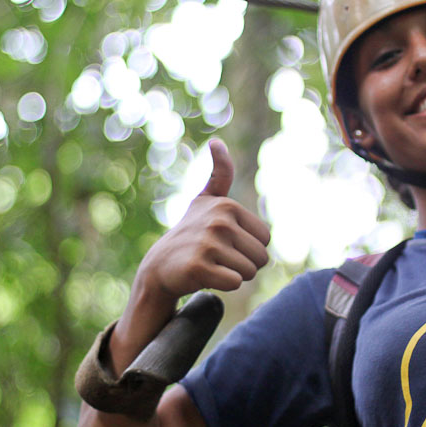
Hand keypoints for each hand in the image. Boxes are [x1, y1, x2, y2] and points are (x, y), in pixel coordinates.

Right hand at [137, 139, 270, 302]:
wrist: (159, 266)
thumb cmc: (190, 234)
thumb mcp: (206, 201)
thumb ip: (220, 174)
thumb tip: (217, 141)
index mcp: (228, 206)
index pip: (266, 240)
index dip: (249, 248)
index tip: (225, 243)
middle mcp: (219, 221)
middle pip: (261, 258)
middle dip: (244, 264)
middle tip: (218, 258)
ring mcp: (208, 244)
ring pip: (248, 272)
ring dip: (233, 275)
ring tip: (211, 265)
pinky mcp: (199, 268)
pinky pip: (234, 283)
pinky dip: (223, 285)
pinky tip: (204, 276)